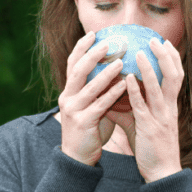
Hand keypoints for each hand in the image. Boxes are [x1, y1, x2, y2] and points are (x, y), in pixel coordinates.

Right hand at [58, 32, 128, 165]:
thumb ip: (99, 90)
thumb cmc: (89, 129)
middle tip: (108, 42)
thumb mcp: (91, 106)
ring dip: (106, 72)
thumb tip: (117, 71)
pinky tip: (124, 85)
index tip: (93, 34)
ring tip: (121, 61)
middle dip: (92, 54)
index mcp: (68, 92)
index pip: (72, 64)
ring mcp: (73, 110)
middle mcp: (67, 98)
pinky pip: (100, 104)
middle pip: (78, 70)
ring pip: (89, 86)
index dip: (81, 48)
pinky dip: (112, 93)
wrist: (78, 157)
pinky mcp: (83, 122)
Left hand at [108, 38, 184, 182]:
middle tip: (156, 40)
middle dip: (166, 57)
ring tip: (139, 53)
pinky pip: (142, 106)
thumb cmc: (152, 148)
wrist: (161, 172)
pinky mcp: (149, 128)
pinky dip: (135, 91)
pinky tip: (127, 79)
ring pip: (159, 88)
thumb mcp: (141, 125)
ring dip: (149, 69)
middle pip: (174, 76)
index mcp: (170, 106)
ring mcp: (160, 117)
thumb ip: (129, 110)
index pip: (176, 77)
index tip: (165, 43)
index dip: (172, 58)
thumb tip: (112, 98)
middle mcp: (168, 108)